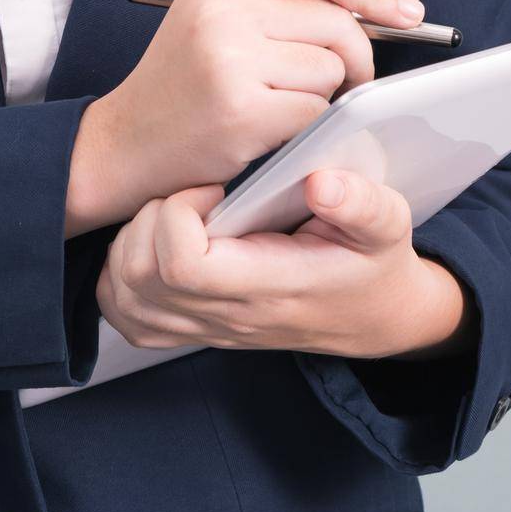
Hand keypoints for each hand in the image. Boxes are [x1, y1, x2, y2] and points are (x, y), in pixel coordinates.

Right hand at [89, 0, 425, 225]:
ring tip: (280, 105)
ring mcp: (228, 60)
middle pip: (338, 22)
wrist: (125, 142)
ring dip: (325, 97)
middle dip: (353, 57)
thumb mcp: (234, 21)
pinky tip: (275, 131)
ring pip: (332, 70)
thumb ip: (311, 3)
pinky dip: (311, 126)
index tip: (404, 8)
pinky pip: (317, 112)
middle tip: (340, 82)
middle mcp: (221, 10)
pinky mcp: (240, 111)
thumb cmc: (190, 81)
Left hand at [95, 167, 473, 359]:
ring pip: (123, 295)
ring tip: (172, 211)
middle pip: (140, 276)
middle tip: (187, 190)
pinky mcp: (191, 330)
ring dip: (131, 240)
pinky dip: (121, 272)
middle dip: (149, 217)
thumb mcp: (389, 226)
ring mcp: (205, 328)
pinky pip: (125, 313)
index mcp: (270, 287)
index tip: (212, 184)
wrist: (371, 316)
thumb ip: (363, 204)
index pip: (185, 266)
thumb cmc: (373, 263)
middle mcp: (228, 316)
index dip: (179, 214)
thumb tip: (321, 181)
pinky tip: (156, 241)